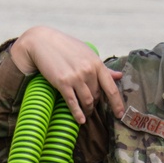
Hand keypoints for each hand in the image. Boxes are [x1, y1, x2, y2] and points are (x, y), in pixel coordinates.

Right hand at [9, 26, 123, 125]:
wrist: (43, 42)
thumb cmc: (66, 47)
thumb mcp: (87, 54)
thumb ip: (103, 67)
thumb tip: (119, 75)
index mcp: (96, 63)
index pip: (111, 87)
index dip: (117, 103)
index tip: (120, 114)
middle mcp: (88, 71)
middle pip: (97, 96)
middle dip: (96, 103)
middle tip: (92, 106)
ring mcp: (75, 77)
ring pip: (87, 101)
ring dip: (88, 110)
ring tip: (87, 112)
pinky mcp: (63, 83)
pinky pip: (73, 103)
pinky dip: (78, 113)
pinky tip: (80, 120)